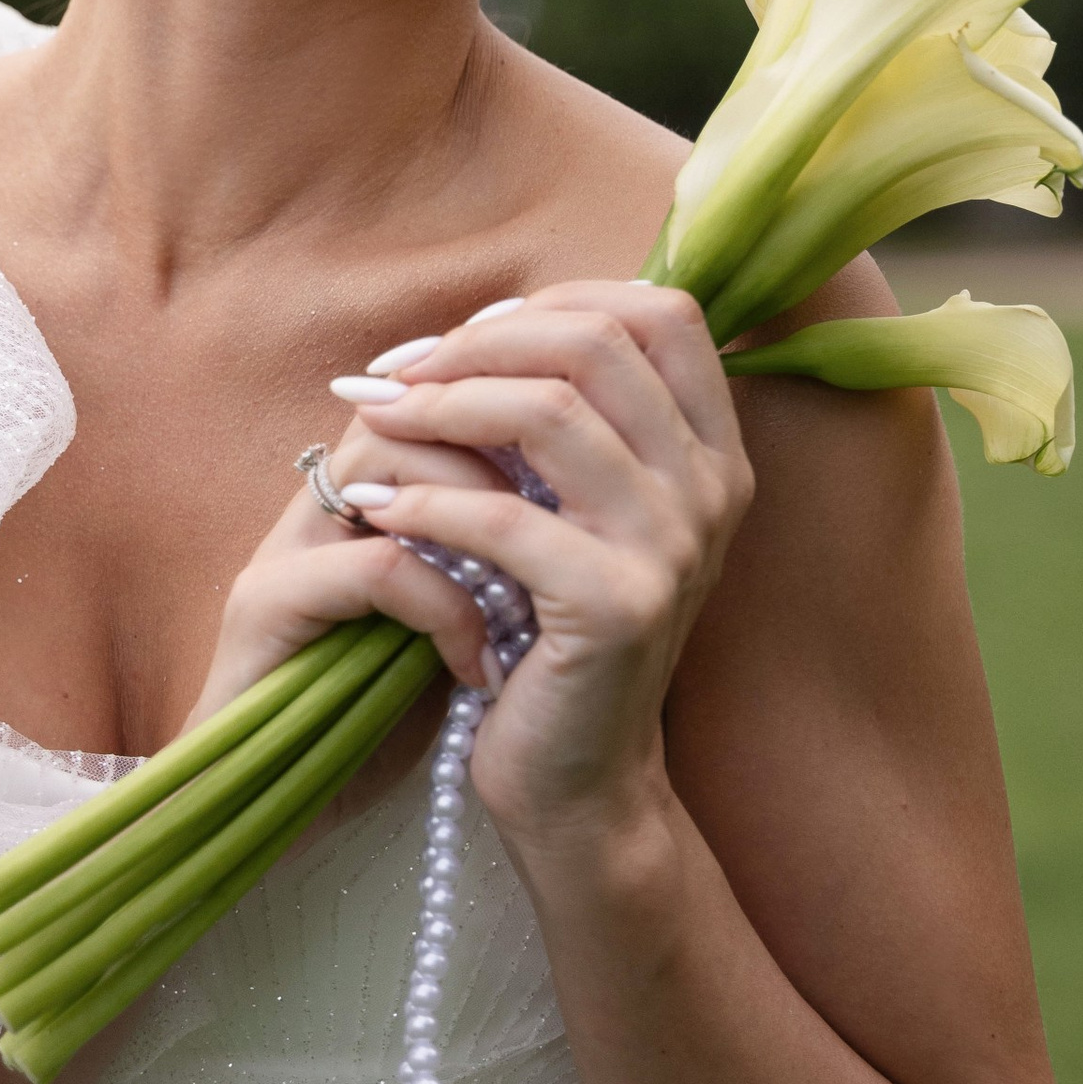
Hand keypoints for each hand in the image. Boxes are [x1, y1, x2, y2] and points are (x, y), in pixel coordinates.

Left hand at [192, 282, 754, 871]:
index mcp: (712, 452)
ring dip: (439, 405)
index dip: (552, 303)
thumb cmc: (553, 634)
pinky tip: (371, 508)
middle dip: (477, 342)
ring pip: (549, 413)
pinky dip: (424, 502)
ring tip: (370, 422)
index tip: (458, 337)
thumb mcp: (577, 514)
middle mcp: (711, 489)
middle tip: (391, 374)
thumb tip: (482, 324)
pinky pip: (504, 518)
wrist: (575, 780)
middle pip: (597, 343)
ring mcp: (673, 547)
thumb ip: (565, 424)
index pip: (659, 311)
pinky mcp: (617, 607)